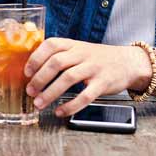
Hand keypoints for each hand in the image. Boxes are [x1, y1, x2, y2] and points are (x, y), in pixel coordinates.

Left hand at [24, 39, 152, 116]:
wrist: (128, 62)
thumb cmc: (98, 58)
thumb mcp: (79, 50)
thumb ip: (60, 56)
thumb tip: (33, 72)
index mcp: (73, 44)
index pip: (51, 45)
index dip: (36, 58)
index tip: (26, 73)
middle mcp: (83, 54)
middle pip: (56, 62)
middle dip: (39, 78)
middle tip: (30, 91)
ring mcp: (94, 68)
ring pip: (68, 78)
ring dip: (50, 93)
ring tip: (39, 104)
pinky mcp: (103, 83)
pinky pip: (85, 96)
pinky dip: (71, 106)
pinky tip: (60, 111)